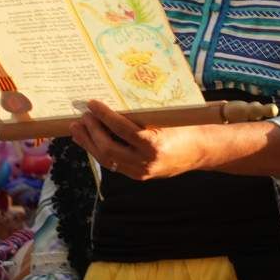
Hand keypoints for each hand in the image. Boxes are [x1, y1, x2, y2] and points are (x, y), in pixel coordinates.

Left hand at [69, 100, 204, 180]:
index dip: (105, 116)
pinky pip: (112, 164)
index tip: (93, 104)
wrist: (201, 151)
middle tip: (83, 115)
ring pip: (107, 160)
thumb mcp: (167, 119)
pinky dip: (99, 151)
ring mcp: (141, 172)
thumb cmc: (186, 128)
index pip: (122, 130)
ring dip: (89, 143)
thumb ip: (143, 117)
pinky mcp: (138, 175)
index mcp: (155, 145)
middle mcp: (146, 162)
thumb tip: (115, 103)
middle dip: (92, 131)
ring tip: (77, 128)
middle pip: (109, 149)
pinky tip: (89, 140)